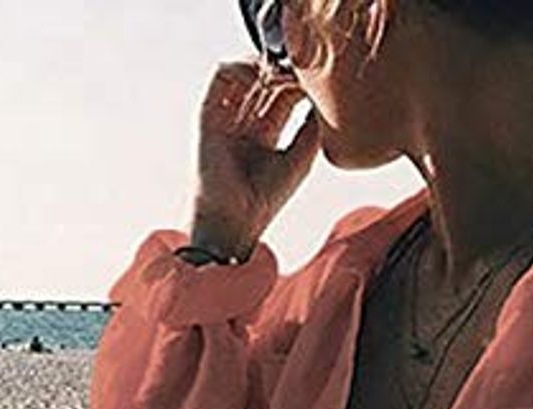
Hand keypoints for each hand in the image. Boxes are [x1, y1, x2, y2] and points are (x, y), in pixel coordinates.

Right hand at [189, 59, 319, 257]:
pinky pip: (222, 77)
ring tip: (285, 67)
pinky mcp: (209, 113)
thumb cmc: (264, 199)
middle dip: (284, 68)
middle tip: (303, 64)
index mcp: (265, 133)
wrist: (234, 219)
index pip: (283, 94)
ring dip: (265, 64)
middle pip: (265, 80)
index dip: (299, 82)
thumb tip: (323, 100)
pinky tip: (263, 73)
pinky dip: (242, 66)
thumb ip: (311, 129)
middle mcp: (244, 122)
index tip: (316, 77)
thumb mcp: (300, 159)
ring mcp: (226, 116)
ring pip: (245, 73)